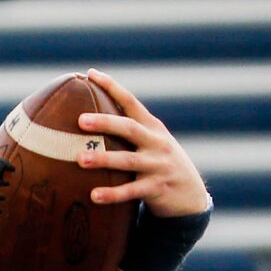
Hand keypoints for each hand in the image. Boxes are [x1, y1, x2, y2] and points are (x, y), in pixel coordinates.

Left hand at [76, 71, 209, 217]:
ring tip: (80, 158)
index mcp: (152, 127)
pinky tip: (94, 196)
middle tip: (80, 120)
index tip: (90, 74)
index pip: (130, 102)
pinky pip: (132, 191)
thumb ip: (126, 134)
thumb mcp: (149, 144)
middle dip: (105, 122)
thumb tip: (83, 122)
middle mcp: (157, 142)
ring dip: (104, 158)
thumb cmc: (158, 166)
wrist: (190, 195)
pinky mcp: (157, 188)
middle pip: (129, 128)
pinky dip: (113, 193)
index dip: (111, 87)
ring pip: (128, 160)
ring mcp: (158, 165)